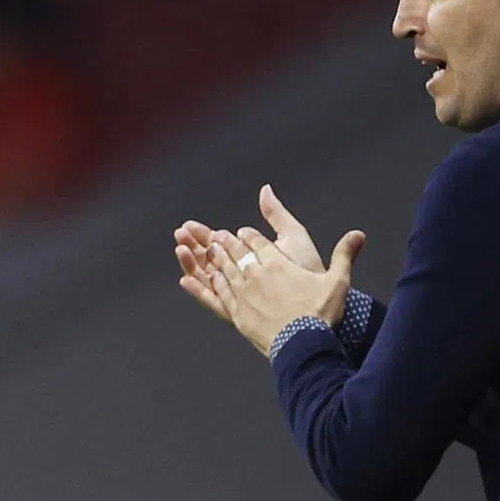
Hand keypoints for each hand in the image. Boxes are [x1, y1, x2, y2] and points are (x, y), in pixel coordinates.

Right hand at [175, 184, 325, 319]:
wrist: (319, 299)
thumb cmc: (309, 269)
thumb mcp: (292, 236)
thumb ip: (276, 215)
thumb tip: (265, 189)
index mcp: (254, 258)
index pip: (222, 244)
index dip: (205, 234)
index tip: (190, 225)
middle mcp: (245, 277)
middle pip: (210, 260)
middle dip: (193, 246)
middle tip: (180, 233)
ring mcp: (240, 295)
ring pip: (208, 278)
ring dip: (192, 264)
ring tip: (181, 249)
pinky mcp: (240, 311)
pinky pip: (215, 302)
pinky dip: (199, 291)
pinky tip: (185, 279)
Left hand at [205, 226, 365, 355]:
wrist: (302, 345)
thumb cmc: (320, 313)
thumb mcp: (338, 281)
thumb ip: (344, 255)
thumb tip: (359, 234)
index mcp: (277, 263)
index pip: (257, 242)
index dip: (248, 236)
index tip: (242, 232)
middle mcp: (255, 275)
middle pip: (235, 253)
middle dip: (225, 242)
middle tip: (216, 236)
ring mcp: (242, 294)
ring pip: (222, 270)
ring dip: (214, 259)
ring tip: (207, 251)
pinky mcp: (236, 314)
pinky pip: (216, 295)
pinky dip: (205, 285)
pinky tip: (196, 280)